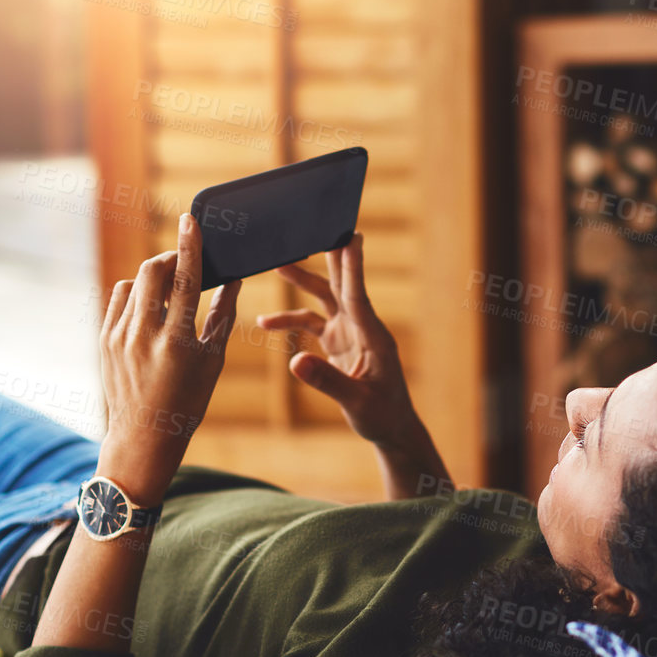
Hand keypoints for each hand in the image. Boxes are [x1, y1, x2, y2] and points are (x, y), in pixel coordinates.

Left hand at [97, 213, 240, 502]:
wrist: (143, 435)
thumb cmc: (187, 400)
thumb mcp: (212, 360)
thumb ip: (222, 315)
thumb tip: (233, 279)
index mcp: (175, 341)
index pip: (183, 280)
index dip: (189, 246)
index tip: (190, 220)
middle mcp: (142, 336)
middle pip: (151, 272)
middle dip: (169, 258)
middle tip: (184, 261)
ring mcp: (117, 337)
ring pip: (132, 284)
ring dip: (152, 278)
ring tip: (169, 291)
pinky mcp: (103, 340)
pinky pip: (117, 300)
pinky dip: (135, 295)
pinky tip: (149, 307)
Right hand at [258, 234, 417, 446]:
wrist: (391, 428)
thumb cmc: (382, 416)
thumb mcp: (356, 403)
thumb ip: (327, 381)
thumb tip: (294, 362)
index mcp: (373, 336)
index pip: (359, 296)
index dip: (352, 267)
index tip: (350, 237)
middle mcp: (362, 328)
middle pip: (342, 285)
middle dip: (328, 258)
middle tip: (316, 228)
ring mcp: (350, 333)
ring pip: (325, 299)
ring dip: (303, 283)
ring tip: (277, 265)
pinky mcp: (339, 343)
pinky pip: (312, 323)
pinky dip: (291, 320)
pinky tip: (265, 322)